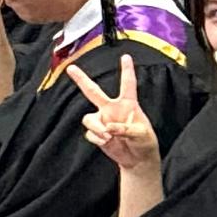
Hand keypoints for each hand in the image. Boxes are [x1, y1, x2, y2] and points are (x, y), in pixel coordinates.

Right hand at [69, 55, 161, 173]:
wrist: (137, 160)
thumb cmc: (145, 143)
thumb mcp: (142, 134)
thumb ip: (126, 129)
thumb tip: (109, 128)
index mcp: (128, 104)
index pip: (128, 84)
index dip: (127, 70)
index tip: (126, 57)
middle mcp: (112, 109)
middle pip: (93, 91)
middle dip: (81, 79)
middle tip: (71, 68)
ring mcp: (103, 120)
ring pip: (88, 118)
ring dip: (96, 127)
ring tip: (108, 136)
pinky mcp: (97, 133)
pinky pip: (90, 133)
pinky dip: (98, 138)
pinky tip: (108, 142)